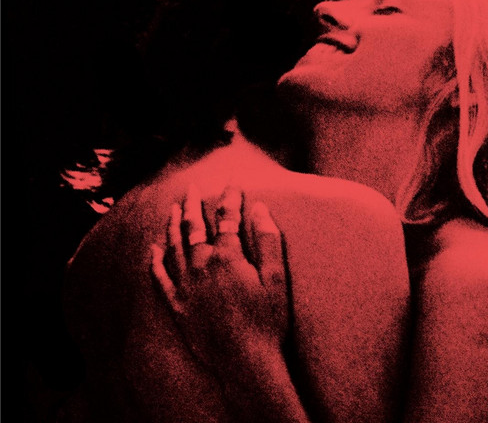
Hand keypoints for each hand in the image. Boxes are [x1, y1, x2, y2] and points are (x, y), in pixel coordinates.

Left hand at [151, 185, 289, 370]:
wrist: (246, 361)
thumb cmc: (267, 319)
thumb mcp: (276, 277)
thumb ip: (269, 239)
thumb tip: (260, 208)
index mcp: (227, 257)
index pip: (226, 218)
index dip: (230, 198)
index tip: (233, 184)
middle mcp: (201, 266)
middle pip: (194, 227)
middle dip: (193, 204)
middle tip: (192, 188)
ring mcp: (186, 286)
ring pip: (174, 247)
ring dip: (172, 225)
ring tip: (172, 208)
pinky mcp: (177, 306)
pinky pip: (160, 278)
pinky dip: (155, 262)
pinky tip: (152, 250)